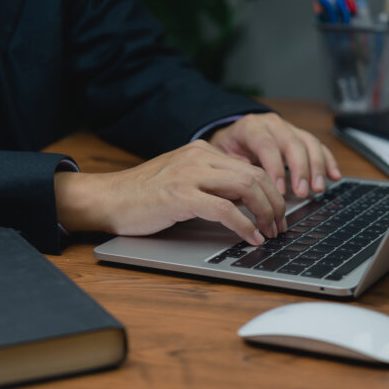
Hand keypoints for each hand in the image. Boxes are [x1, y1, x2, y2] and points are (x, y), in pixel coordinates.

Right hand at [53, 140, 286, 244]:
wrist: (108, 198)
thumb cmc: (143, 196)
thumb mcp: (183, 180)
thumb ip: (212, 183)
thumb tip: (247, 202)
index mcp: (202, 151)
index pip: (251, 167)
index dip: (272, 191)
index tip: (278, 213)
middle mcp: (199, 157)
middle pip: (255, 175)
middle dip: (275, 203)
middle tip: (280, 226)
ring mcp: (189, 174)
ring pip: (246, 187)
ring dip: (265, 213)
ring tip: (270, 232)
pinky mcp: (180, 195)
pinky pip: (224, 209)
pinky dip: (244, 225)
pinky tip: (251, 237)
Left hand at [208, 113, 340, 196]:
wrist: (233, 134)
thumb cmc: (228, 149)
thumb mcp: (224, 156)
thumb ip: (236, 166)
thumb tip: (251, 182)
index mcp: (252, 127)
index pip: (267, 145)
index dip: (275, 168)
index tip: (279, 191)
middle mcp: (273, 124)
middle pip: (292, 143)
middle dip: (300, 169)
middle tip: (302, 192)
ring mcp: (289, 128)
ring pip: (308, 143)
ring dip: (316, 167)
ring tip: (318, 188)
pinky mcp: (300, 136)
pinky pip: (318, 146)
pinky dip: (327, 161)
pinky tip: (335, 176)